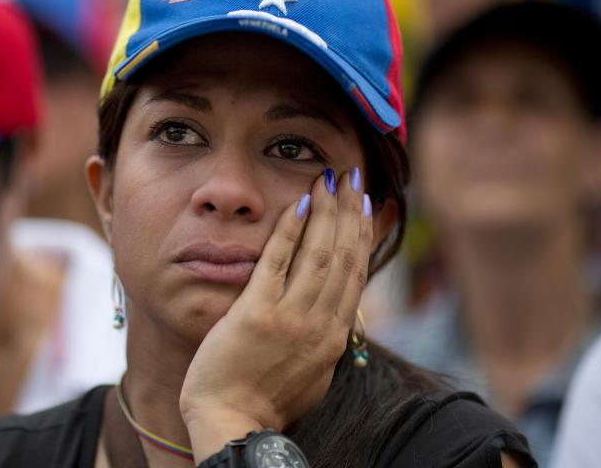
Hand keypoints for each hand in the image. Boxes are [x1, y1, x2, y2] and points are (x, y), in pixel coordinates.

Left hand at [180, 167, 379, 462]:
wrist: (232, 422)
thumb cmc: (265, 401)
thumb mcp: (312, 373)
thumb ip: (325, 340)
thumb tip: (338, 316)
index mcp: (333, 337)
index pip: (355, 274)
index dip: (363, 235)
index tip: (368, 205)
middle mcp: (320, 324)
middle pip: (343, 257)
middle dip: (349, 213)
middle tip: (352, 178)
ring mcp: (290, 318)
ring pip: (318, 254)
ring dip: (326, 212)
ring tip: (329, 179)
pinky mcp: (257, 313)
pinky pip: (277, 262)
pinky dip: (290, 230)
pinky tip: (298, 203)